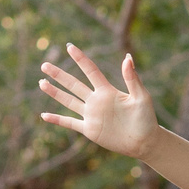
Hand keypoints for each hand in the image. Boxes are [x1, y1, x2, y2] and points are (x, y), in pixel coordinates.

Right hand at [39, 45, 159, 161]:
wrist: (145, 141)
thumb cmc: (146, 118)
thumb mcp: (141, 96)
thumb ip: (132, 78)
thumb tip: (127, 57)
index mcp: (107, 91)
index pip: (91, 71)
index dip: (80, 59)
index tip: (69, 47)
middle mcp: (96, 101)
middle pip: (74, 84)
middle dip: (59, 75)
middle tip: (44, 65)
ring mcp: (91, 115)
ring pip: (68, 101)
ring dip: (55, 92)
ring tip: (41, 82)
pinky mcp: (89, 130)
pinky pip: (70, 123)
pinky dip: (57, 120)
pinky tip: (44, 115)